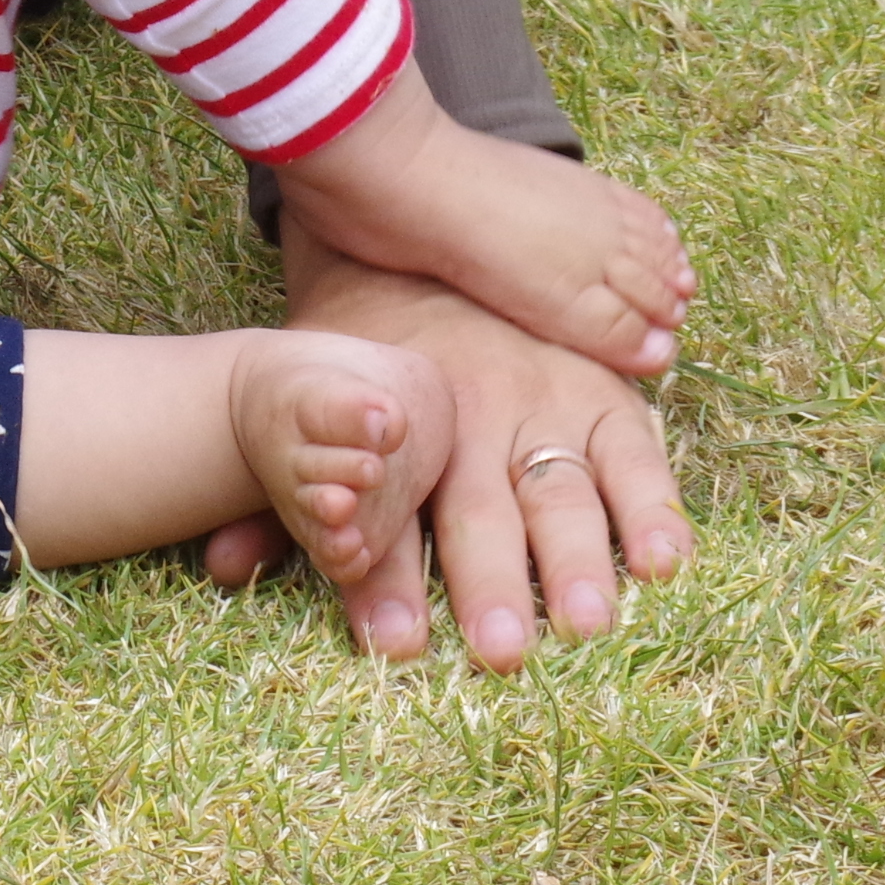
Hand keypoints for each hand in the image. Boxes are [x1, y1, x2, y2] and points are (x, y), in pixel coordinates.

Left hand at [260, 223, 690, 668]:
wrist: (422, 234)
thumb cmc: (361, 344)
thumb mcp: (315, 404)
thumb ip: (279, 492)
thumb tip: (217, 566)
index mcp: (403, 426)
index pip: (394, 516)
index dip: (392, 583)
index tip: (394, 647)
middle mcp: (478, 417)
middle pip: (484, 514)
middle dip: (492, 584)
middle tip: (501, 650)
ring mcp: (548, 403)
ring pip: (564, 490)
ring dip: (577, 559)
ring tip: (587, 620)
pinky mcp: (604, 395)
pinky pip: (637, 452)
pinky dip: (657, 507)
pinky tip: (667, 561)